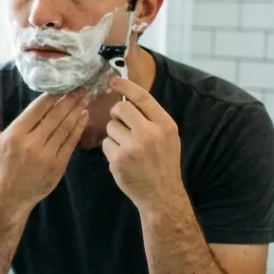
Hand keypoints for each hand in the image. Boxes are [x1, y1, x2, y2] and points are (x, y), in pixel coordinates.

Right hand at [0, 89, 88, 210]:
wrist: (9, 197)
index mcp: (15, 135)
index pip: (38, 108)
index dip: (52, 95)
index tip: (63, 84)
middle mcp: (31, 144)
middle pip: (55, 115)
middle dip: (70, 99)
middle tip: (81, 87)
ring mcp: (46, 156)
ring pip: (65, 127)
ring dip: (77, 110)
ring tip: (85, 98)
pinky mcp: (58, 166)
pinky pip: (71, 142)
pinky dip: (78, 128)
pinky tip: (83, 116)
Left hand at [102, 77, 184, 207]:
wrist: (162, 194)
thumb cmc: (163, 163)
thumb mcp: (167, 136)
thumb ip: (152, 118)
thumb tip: (129, 96)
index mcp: (165, 125)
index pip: (142, 97)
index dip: (125, 86)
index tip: (113, 79)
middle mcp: (150, 133)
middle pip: (120, 108)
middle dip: (116, 113)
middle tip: (122, 123)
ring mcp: (133, 147)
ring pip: (110, 126)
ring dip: (114, 134)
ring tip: (127, 148)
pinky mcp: (118, 159)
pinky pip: (106, 143)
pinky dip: (111, 149)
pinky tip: (122, 159)